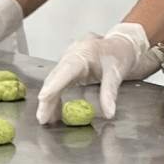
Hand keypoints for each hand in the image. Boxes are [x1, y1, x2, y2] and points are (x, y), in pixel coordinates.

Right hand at [37, 23, 159, 122]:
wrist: (120, 44)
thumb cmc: (118, 54)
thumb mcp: (116, 74)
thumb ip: (110, 93)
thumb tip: (109, 113)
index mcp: (84, 52)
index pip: (66, 69)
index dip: (54, 84)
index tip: (43, 97)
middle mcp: (72, 55)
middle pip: (55, 77)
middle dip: (47, 98)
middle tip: (43, 118)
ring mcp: (68, 60)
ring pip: (53, 81)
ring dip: (49, 100)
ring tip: (47, 119)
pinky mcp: (68, 67)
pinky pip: (58, 82)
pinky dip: (55, 97)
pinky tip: (55, 112)